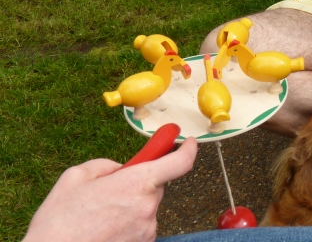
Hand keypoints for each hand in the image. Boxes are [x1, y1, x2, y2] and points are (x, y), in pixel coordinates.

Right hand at [24, 137, 197, 241]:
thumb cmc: (59, 223)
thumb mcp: (76, 178)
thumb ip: (107, 166)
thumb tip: (121, 169)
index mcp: (136, 184)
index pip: (179, 163)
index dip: (188, 149)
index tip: (189, 142)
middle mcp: (147, 208)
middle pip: (155, 187)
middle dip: (138, 184)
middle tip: (111, 192)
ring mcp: (146, 231)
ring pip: (145, 210)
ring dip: (129, 208)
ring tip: (98, 218)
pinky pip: (140, 228)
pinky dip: (126, 226)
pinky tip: (102, 231)